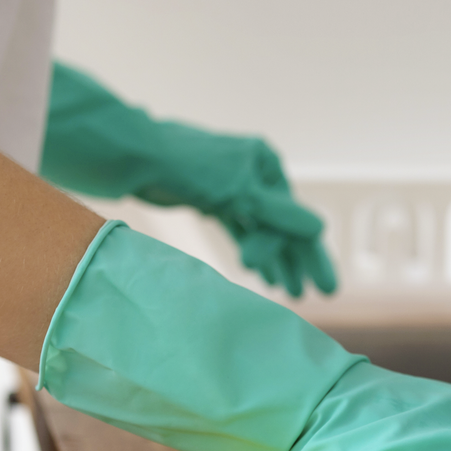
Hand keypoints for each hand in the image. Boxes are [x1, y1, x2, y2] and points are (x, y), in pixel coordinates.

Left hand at [42, 62, 335, 297]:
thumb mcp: (236, 192)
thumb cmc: (185, 167)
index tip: (315, 289)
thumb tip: (318, 228)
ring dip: (275, 259)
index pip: (295, 216)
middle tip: (318, 295)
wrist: (132, 155)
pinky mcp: (211, 199)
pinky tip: (260, 273)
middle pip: (282, 223)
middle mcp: (254, 172)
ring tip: (288, 291)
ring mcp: (232, 187)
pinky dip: (251, 249)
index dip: (309, 254)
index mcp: (265, 163)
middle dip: (297, 260)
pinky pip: (240, 229)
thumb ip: (276, 213)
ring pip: (261, 229)